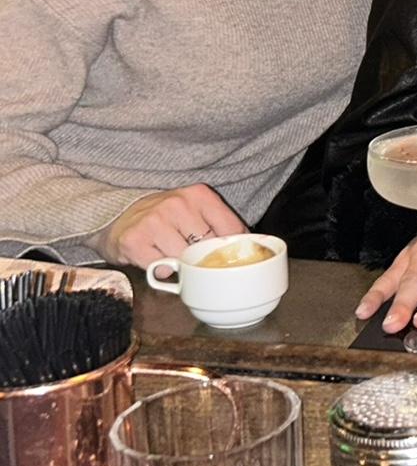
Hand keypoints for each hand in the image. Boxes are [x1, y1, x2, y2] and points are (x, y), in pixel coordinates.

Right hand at [95, 184, 244, 268]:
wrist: (117, 218)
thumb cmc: (164, 218)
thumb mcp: (194, 210)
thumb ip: (219, 224)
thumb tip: (250, 244)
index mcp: (199, 195)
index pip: (232, 228)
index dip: (233, 248)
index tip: (230, 257)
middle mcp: (177, 204)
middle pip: (209, 247)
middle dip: (206, 259)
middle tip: (197, 259)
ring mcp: (155, 222)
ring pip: (185, 260)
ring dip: (181, 265)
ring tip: (171, 254)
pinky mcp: (135, 241)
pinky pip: (161, 269)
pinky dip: (161, 270)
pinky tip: (155, 258)